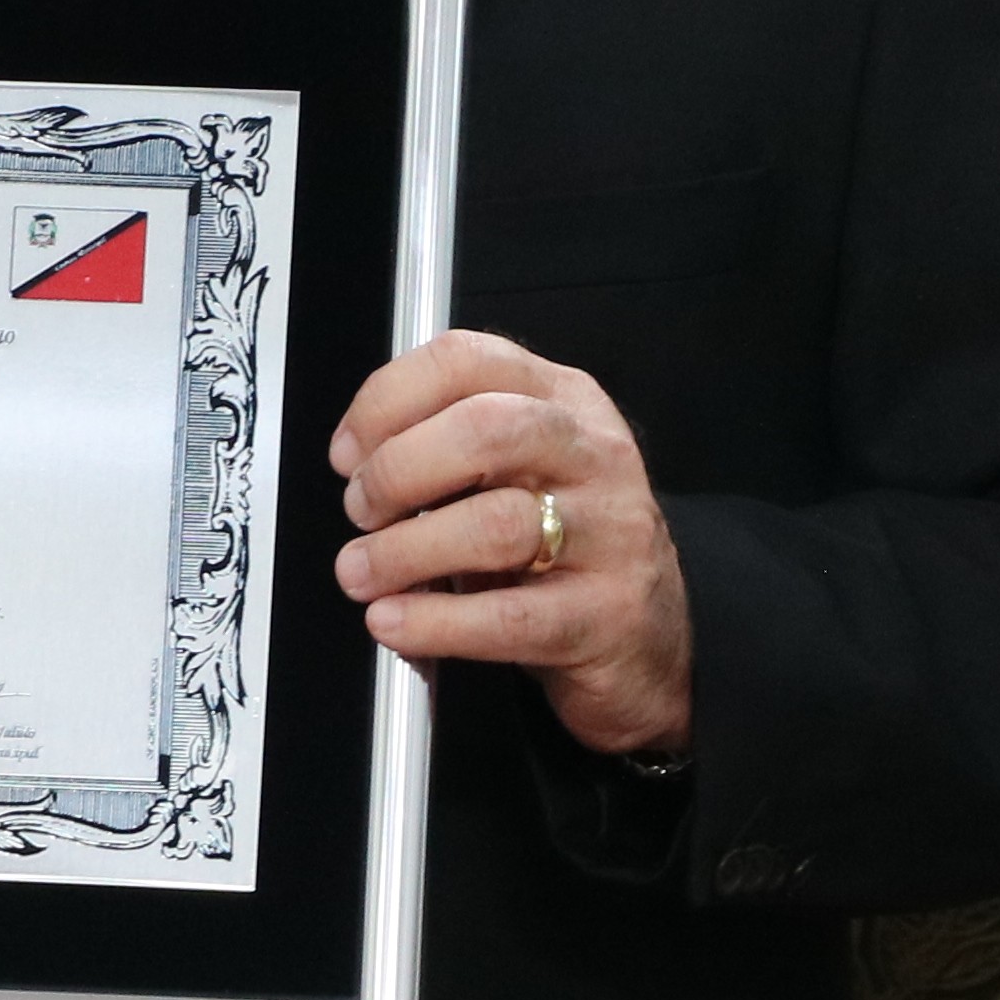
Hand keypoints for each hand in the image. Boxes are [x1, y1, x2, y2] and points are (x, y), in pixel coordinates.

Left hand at [327, 329, 690, 760]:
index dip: (387, 400)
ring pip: (496, 524)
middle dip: (398, 469)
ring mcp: (609, 533)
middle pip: (485, 429)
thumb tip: (357, 465)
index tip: (348, 452)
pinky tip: (395, 622)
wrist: (651, 639)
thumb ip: (452, 448)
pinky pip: (509, 617)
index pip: (467, 360)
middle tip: (360, 511)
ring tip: (361, 573)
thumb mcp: (521, 470)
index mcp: (563, 399)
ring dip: (405, 551)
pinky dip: (435, 622)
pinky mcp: (604, 615)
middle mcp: (592, 453)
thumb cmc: (565, 545)